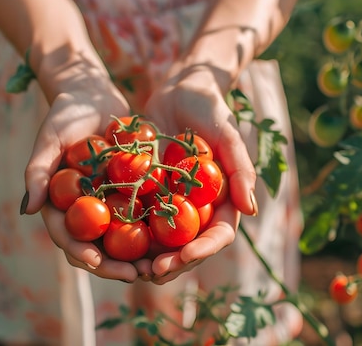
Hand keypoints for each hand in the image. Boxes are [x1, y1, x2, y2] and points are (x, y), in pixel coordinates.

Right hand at [21, 60, 143, 281]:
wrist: (92, 95)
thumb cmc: (65, 114)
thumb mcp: (49, 140)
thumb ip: (38, 172)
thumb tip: (28, 210)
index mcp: (60, 205)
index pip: (68, 237)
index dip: (82, 253)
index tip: (97, 263)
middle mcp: (84, 210)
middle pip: (97, 247)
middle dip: (114, 266)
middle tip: (136, 275)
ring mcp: (107, 203)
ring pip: (121, 238)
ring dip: (138, 256)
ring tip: (157, 267)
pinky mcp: (129, 191)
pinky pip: (143, 214)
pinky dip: (155, 229)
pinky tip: (174, 239)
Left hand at [142, 65, 257, 283]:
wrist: (179, 89)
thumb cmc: (209, 108)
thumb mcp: (228, 135)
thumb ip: (240, 170)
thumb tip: (250, 211)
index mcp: (222, 200)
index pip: (218, 234)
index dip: (204, 250)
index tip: (185, 257)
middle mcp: (198, 207)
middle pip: (189, 246)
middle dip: (174, 263)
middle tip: (153, 272)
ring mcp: (172, 202)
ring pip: (163, 240)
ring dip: (149, 258)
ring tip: (132, 270)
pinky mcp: (148, 192)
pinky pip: (139, 217)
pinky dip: (128, 232)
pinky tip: (111, 243)